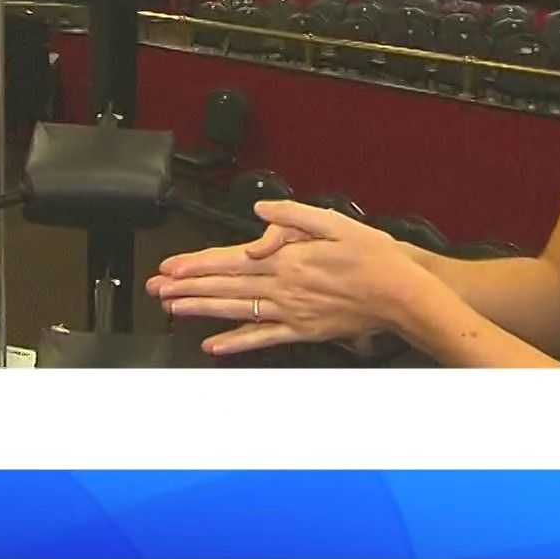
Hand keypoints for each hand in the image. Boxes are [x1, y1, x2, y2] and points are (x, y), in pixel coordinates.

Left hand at [150, 200, 434, 355]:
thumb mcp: (334, 221)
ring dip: (202, 309)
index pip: (231, 260)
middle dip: (188, 286)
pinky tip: (214, 346)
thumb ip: (292, 216)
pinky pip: (262, 337)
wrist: (401, 294)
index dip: (197, 263)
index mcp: (288, 258)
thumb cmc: (372, 255)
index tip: (170, 266)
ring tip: (173, 308)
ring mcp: (291, 312)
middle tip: (158, 289)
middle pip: (226, 286)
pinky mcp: (303, 330)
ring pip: (236, 311)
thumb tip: (259, 212)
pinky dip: (236, 342)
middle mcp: (283, 287)